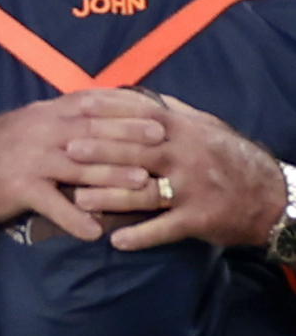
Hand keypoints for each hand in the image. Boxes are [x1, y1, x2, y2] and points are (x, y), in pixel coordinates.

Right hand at [0, 90, 168, 240]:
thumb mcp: (29, 122)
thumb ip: (64, 117)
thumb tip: (101, 108)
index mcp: (48, 114)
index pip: (96, 105)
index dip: (128, 109)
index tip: (159, 113)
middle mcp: (42, 132)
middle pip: (95, 133)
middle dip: (131, 138)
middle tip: (163, 144)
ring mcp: (31, 160)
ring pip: (80, 167)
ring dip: (113, 176)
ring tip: (142, 185)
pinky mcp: (19, 188)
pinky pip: (52, 205)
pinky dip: (74, 220)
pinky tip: (93, 233)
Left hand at [92, 95, 287, 253]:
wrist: (268, 195)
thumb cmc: (227, 158)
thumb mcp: (206, 128)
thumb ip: (173, 112)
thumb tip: (139, 93)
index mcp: (186, 132)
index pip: (143, 118)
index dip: (110, 113)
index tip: (79, 109)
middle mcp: (189, 157)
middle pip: (139, 152)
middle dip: (102, 151)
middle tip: (67, 151)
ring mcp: (194, 189)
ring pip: (147, 191)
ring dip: (111, 197)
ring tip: (79, 200)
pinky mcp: (200, 218)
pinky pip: (167, 228)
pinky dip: (142, 236)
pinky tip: (116, 242)